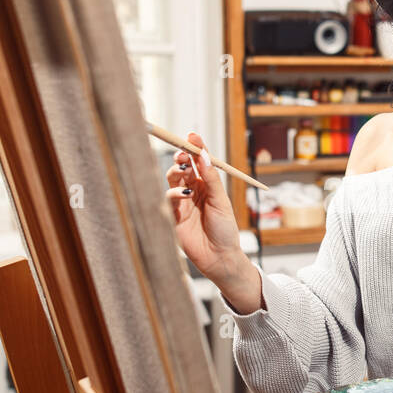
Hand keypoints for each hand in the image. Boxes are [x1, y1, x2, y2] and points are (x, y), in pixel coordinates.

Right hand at [164, 132, 243, 281]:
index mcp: (207, 185)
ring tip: (183, 170)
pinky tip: (185, 195)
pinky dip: (174, 193)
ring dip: (176, 173)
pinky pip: (168, 199)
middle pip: (182, 168)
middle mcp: (193, 191)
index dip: (194, 148)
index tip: (192, 135)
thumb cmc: (225, 230)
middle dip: (181, 157)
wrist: (220, 257)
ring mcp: (182, 203)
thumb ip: (211, 179)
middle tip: (183, 152)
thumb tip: (203, 155)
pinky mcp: (173, 216)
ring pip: (172, 180)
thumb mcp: (221, 201)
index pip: (198, 162)